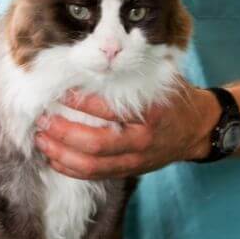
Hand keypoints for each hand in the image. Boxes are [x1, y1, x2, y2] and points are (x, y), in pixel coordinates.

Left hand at [35, 83, 220, 179]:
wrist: (197, 129)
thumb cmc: (174, 100)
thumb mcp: (161, 80)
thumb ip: (132, 74)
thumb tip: (93, 63)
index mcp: (150, 114)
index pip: (109, 110)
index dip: (80, 102)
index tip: (60, 92)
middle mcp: (142, 142)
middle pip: (95, 145)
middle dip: (63, 133)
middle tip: (43, 119)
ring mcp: (135, 160)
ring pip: (92, 166)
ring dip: (61, 154)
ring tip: (42, 139)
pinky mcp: (129, 170)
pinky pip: (95, 175)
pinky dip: (71, 169)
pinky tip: (54, 158)